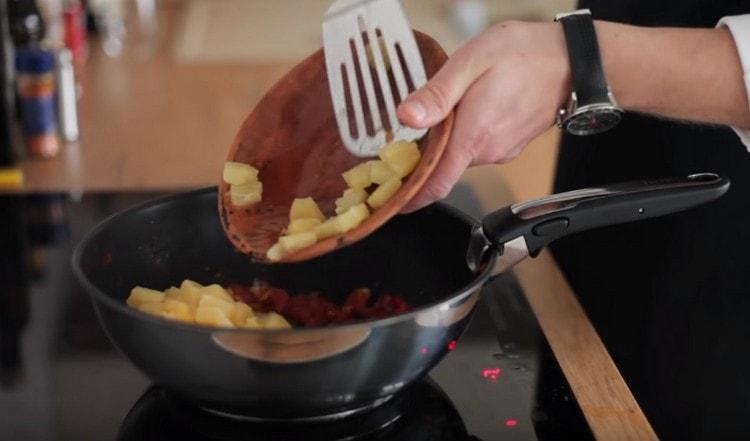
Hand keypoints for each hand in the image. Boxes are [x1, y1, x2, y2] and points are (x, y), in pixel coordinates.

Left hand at [398, 21, 570, 211]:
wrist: (574, 61)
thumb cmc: (526, 56)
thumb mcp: (471, 62)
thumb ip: (436, 94)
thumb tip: (406, 117)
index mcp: (472, 137)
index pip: (436, 184)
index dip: (411, 196)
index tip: (392, 201)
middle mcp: (487, 151)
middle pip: (443, 166)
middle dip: (424, 154)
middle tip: (404, 135)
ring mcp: (502, 150)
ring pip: (461, 154)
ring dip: (447, 140)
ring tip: (441, 112)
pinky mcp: (511, 144)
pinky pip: (479, 146)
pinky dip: (467, 134)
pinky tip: (470, 109)